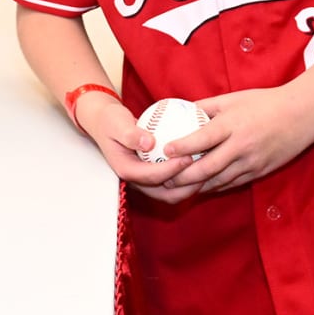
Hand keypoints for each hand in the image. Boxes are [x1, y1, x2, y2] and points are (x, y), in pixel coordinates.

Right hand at [73, 93, 192, 198]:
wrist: (107, 124)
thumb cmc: (111, 121)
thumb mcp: (116, 122)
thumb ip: (131, 134)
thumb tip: (148, 143)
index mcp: (125, 170)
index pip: (151, 176)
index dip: (171, 170)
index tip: (187, 157)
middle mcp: (135, 181)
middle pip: (164, 193)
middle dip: (185, 186)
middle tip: (203, 169)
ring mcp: (145, 181)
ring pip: (171, 193)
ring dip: (189, 187)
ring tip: (206, 172)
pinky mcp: (153, 177)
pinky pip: (173, 184)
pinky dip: (187, 180)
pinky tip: (201, 165)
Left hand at [152, 84, 313, 197]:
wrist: (302, 115)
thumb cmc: (265, 103)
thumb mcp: (233, 99)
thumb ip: (206, 106)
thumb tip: (180, 108)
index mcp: (234, 125)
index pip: (203, 139)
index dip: (182, 147)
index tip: (165, 150)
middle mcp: (242, 146)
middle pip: (207, 167)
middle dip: (182, 176)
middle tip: (163, 179)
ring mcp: (252, 162)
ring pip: (218, 181)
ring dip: (196, 187)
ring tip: (176, 188)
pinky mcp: (260, 172)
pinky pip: (232, 183)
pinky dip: (215, 187)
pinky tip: (200, 188)